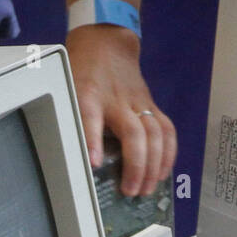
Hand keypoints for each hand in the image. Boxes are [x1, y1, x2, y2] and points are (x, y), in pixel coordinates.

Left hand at [66, 24, 176, 195]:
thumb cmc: (83, 75)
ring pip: (154, 134)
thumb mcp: (68, 94)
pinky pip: (166, 130)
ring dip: (154, 165)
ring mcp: (138, 102)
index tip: (94, 164)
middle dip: (135, 165)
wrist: (104, 44)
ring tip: (147, 189)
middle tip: (129, 191)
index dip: (92, 141)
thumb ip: (73, 122)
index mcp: (89, 95)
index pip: (90, 117)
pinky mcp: (151, 104)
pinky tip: (163, 173)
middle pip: (133, 133)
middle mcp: (116, 100)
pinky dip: (168, 154)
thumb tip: (74, 160)